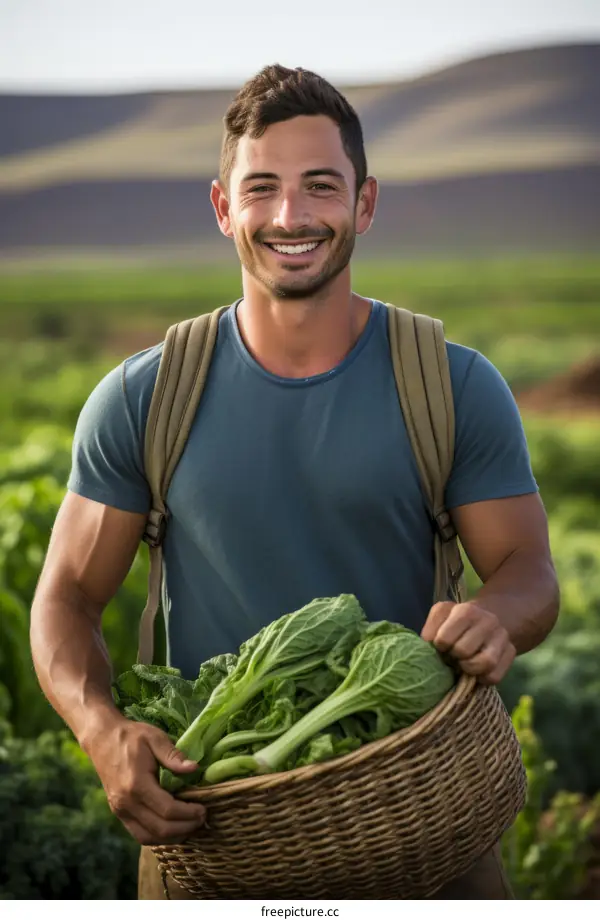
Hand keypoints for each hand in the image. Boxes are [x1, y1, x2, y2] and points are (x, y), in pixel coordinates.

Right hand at [84, 713, 206, 845]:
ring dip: (173, 837)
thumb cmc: (131, 736)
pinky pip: (140, 834)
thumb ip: (173, 755)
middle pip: (160, 829)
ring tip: (191, 826)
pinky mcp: (119, 813)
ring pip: (149, 838)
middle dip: (185, 827)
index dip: (189, 813)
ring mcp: (120, 811)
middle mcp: (126, 803)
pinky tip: (173, 828)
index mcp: (137, 784)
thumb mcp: (154, 738)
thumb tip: (194, 768)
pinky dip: (158, 837)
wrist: (102, 740)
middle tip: (202, 819)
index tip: (204, 809)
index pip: (167, 809)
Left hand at [420, 601, 515, 684]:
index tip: (440, 646)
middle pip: (463, 651)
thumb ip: (430, 629)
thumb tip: (425, 649)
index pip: (444, 639)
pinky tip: (476, 672)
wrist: (488, 617)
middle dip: (453, 658)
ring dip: (468, 669)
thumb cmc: (457, 621)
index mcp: (466, 611)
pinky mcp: (511, 652)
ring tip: (462, 664)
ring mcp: (502, 637)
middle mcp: (487, 621)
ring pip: (484, 663)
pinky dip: (482, 679)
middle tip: (452, 656)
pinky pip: (495, 676)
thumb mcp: (441, 615)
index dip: (439, 647)